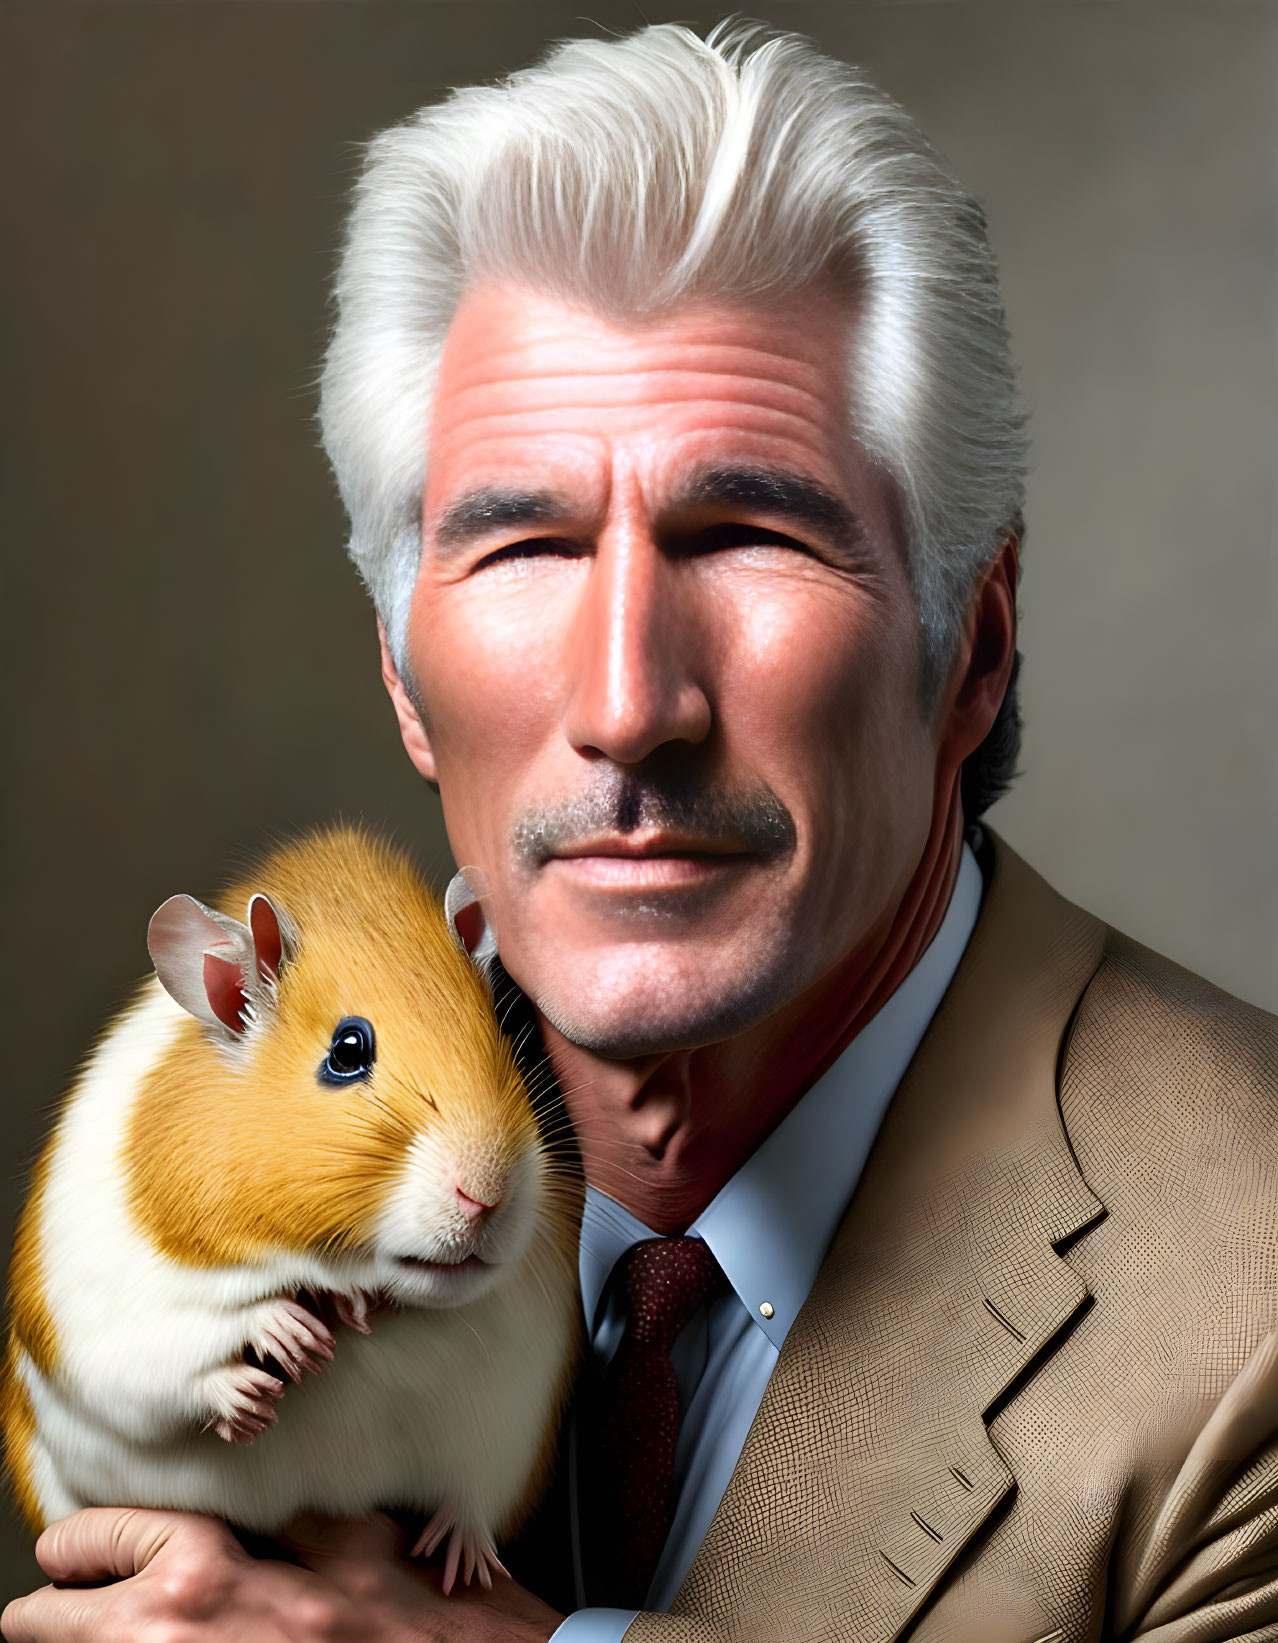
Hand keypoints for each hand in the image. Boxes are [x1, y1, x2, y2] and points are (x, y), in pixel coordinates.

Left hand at [2, 1507, 564, 1641]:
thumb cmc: (436, 1626)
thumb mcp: (360, 1545)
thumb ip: (288, 1525)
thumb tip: (244, 1512)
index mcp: (216, 1583)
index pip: (101, 1544)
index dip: (83, 1546)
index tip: (71, 1553)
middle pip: (49, 1625)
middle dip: (50, 1612)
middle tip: (52, 1607)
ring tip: (95, 1629)